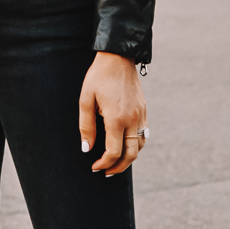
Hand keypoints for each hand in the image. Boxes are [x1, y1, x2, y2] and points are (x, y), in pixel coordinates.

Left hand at [78, 52, 145, 175]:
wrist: (119, 57)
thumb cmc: (98, 77)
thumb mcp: (85, 100)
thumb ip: (86, 127)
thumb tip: (87, 149)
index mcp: (116, 118)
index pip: (113, 152)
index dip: (103, 164)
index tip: (94, 167)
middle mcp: (132, 119)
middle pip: (131, 155)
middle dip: (118, 167)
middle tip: (106, 172)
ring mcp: (141, 115)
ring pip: (140, 146)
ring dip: (129, 158)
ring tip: (115, 163)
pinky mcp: (144, 110)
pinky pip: (143, 135)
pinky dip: (136, 146)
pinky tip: (124, 146)